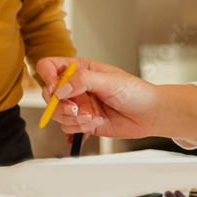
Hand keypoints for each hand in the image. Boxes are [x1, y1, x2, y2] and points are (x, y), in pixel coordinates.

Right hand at [36, 56, 196, 140]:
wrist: (149, 114)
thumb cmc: (134, 91)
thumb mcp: (109, 81)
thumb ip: (83, 80)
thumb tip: (60, 88)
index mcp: (80, 68)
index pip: (49, 67)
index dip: (47, 77)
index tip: (56, 89)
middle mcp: (76, 87)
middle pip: (49, 94)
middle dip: (60, 105)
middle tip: (77, 110)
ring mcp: (79, 105)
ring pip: (57, 114)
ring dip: (73, 119)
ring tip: (93, 117)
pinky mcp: (83, 122)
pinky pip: (68, 128)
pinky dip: (78, 130)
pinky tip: (93, 125)